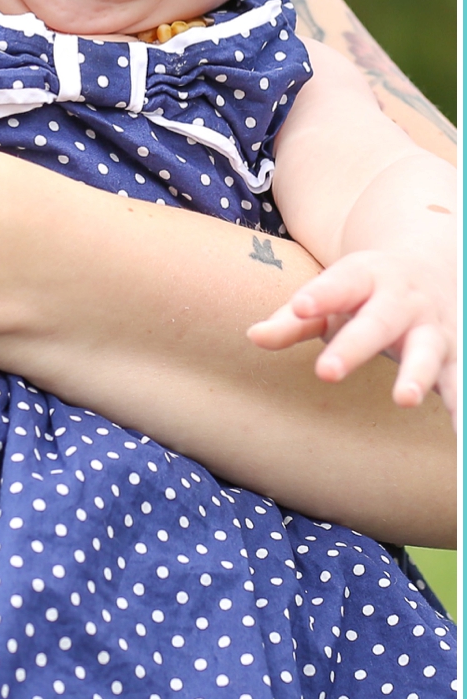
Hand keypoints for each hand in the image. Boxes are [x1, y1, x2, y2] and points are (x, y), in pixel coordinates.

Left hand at [248, 249, 457, 422]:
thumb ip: (292, 320)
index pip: (340, 283)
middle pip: (379, 321)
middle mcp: (404, 300)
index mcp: (366, 277)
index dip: (320, 294)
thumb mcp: (329, 295)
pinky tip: (458, 433)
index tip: (299, 307)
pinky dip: (460, 406)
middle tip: (326, 372)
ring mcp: (433, 327)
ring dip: (418, 375)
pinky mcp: (456, 353)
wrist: (431, 264)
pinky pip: (460, 380)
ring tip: (403, 400)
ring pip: (428, 351)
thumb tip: (253, 336)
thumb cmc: (364, 291)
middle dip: (354, 346)